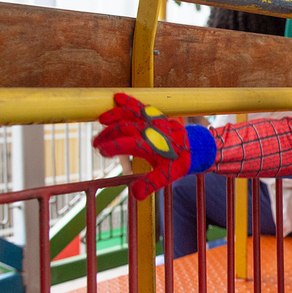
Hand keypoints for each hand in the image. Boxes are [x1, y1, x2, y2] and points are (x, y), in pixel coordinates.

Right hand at [92, 93, 213, 199]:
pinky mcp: (155, 115)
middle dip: (108, 134)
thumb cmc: (178, 162)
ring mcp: (154, 121)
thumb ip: (150, 184)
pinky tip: (116, 97)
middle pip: (126, 128)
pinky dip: (129, 100)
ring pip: (132, 113)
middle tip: (96, 144)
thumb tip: (135, 195)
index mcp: (154, 146)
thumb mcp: (167, 176)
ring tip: (100, 120)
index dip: (113, 146)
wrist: (195, 147)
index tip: (101, 151)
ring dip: (114, 115)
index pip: (130, 144)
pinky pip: (141, 105)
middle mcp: (153, 131)